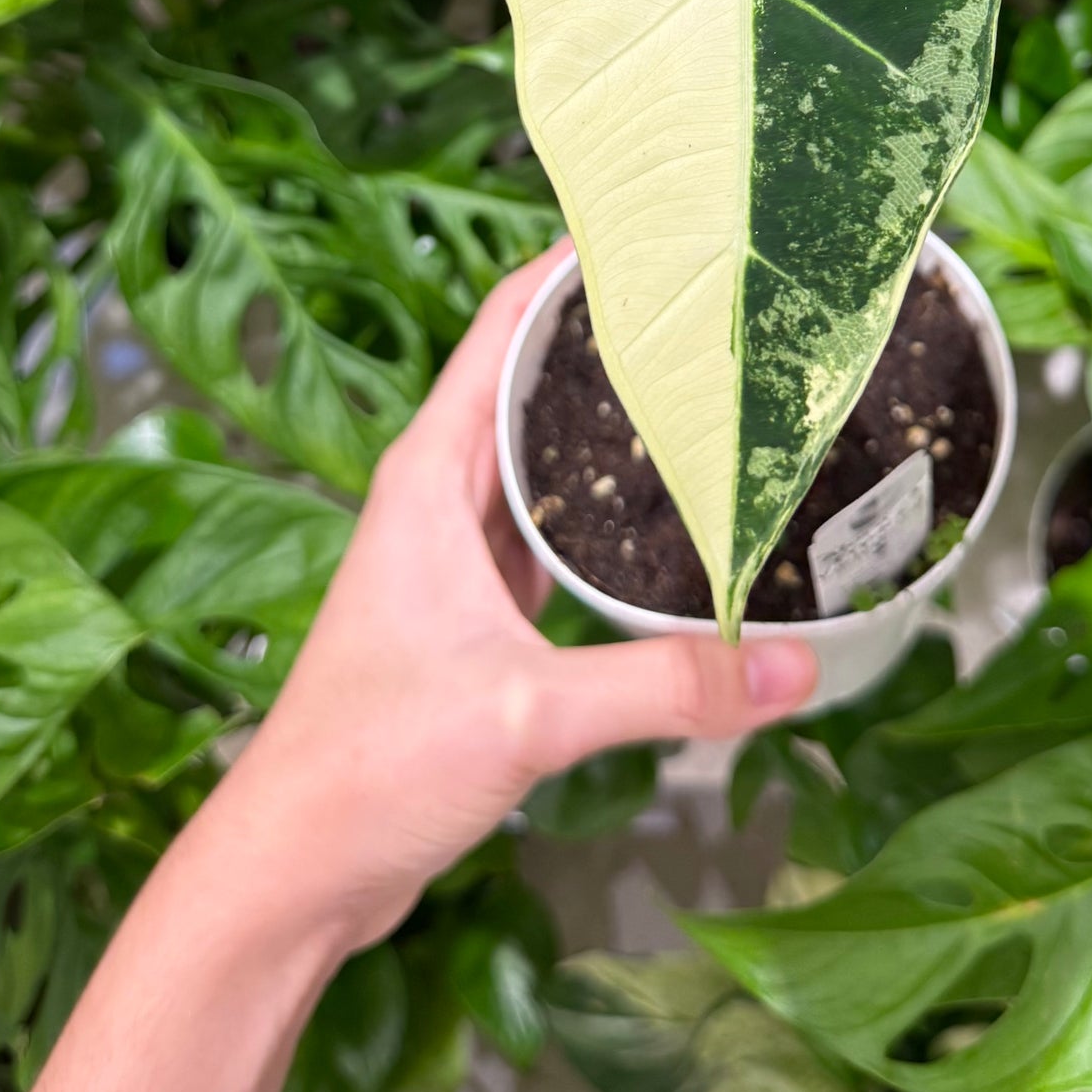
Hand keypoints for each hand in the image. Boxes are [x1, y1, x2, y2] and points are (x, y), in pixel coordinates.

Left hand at [209, 241, 817, 956]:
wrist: (297, 870)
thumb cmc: (367, 768)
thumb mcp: (528, 714)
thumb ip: (666, 686)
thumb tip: (793, 667)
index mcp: (430, 475)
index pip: (503, 324)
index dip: (572, 262)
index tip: (656, 221)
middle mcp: (439, 497)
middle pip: (532, 379)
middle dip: (617, 335)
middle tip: (718, 301)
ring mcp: (455, 556)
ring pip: (546, 458)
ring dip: (615, 425)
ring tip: (715, 390)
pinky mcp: (476, 616)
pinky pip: (554, 533)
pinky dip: (611, 513)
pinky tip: (674, 521)